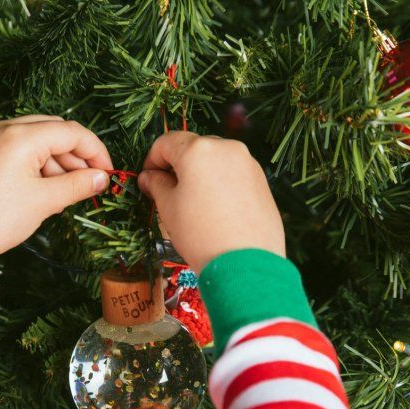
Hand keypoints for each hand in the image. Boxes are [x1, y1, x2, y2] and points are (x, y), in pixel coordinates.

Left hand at [0, 115, 112, 308]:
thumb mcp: (44, 202)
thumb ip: (78, 185)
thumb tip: (103, 178)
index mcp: (20, 135)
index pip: (71, 132)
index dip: (96, 152)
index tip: (109, 175)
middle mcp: (4, 128)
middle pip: (55, 131)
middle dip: (77, 157)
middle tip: (91, 185)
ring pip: (37, 141)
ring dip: (58, 164)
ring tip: (65, 195)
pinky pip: (20, 151)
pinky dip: (38, 167)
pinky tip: (44, 192)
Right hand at [138, 131, 284, 273]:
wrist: (244, 264)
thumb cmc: (201, 235)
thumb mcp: (169, 208)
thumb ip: (156, 185)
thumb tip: (149, 177)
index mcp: (198, 150)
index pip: (166, 142)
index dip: (152, 160)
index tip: (148, 179)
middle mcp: (226, 148)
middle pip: (193, 148)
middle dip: (178, 166)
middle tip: (168, 192)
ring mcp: (247, 163)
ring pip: (215, 161)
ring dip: (200, 175)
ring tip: (193, 204)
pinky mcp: (261, 181)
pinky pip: (233, 174)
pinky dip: (220, 184)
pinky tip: (215, 210)